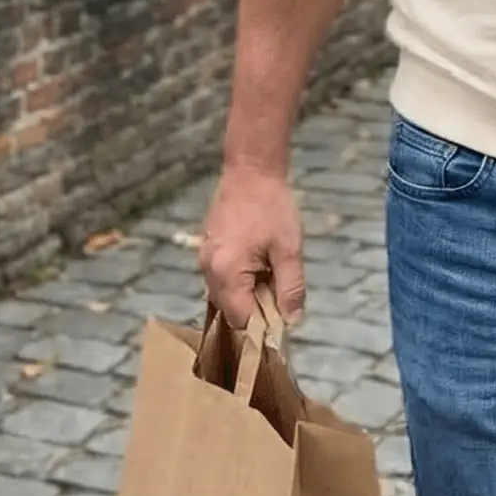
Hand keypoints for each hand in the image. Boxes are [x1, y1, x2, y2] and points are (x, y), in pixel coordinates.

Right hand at [198, 160, 305, 328]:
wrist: (251, 170)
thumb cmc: (272, 207)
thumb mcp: (289, 249)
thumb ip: (290, 288)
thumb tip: (292, 322)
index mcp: (227, 272)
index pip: (240, 320)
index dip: (263, 326)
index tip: (283, 319)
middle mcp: (208, 270)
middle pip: (229, 310)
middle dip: (255, 310)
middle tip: (280, 291)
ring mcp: (204, 258)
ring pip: (225, 294)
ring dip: (248, 294)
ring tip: (271, 273)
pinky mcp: (207, 249)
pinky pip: (221, 278)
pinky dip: (239, 280)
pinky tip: (259, 263)